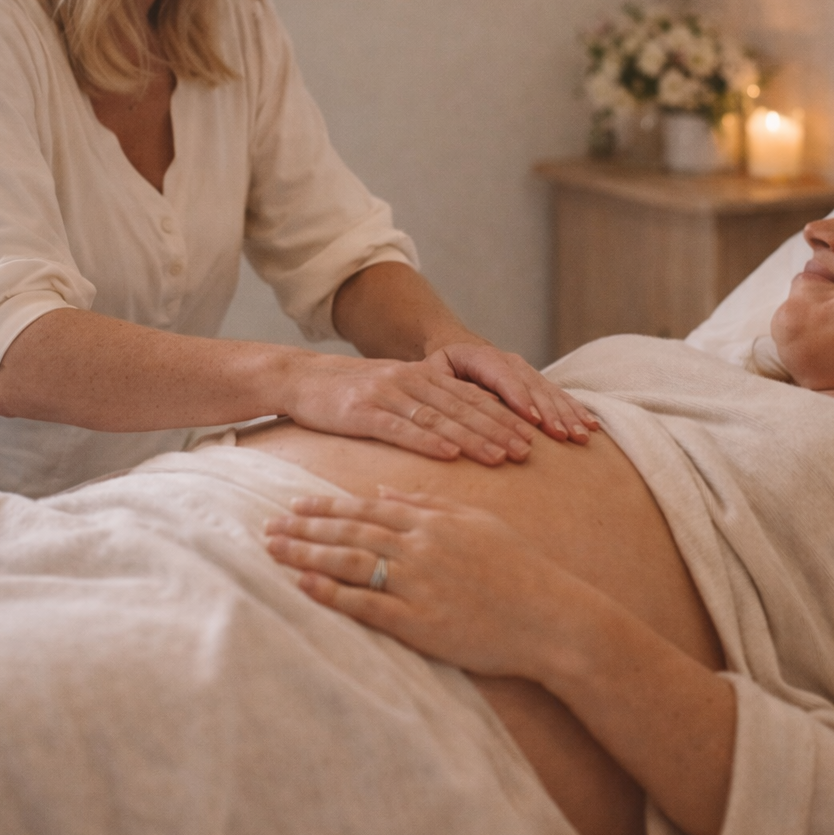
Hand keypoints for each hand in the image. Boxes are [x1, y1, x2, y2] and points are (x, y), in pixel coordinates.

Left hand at [264, 487, 577, 675]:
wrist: (551, 617)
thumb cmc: (520, 568)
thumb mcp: (478, 522)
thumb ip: (431, 503)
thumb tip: (388, 491)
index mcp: (433, 521)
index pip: (367, 509)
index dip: (327, 507)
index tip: (294, 504)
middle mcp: (419, 547)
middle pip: (349, 533)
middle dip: (305, 528)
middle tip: (267, 524)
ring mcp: (418, 584)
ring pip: (349, 563)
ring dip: (306, 554)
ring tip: (273, 551)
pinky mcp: (419, 622)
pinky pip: (365, 606)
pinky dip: (331, 594)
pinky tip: (302, 585)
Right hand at [280, 353, 541, 466]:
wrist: (300, 379)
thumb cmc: (350, 395)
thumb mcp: (394, 393)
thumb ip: (426, 407)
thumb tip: (463, 434)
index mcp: (423, 377)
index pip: (472, 397)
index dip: (504, 416)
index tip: (533, 436)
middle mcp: (411, 381)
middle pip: (463, 408)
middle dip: (500, 429)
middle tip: (529, 451)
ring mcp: (387, 395)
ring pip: (440, 419)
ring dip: (473, 439)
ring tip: (502, 457)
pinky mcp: (362, 411)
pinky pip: (401, 429)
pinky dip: (428, 442)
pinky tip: (450, 456)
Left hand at [429, 341, 598, 443]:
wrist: (454, 349)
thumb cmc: (439, 369)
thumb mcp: (433, 374)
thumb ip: (448, 388)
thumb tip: (474, 405)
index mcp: (478, 355)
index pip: (500, 374)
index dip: (517, 396)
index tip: (531, 418)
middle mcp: (507, 360)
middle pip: (531, 385)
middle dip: (549, 411)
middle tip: (562, 436)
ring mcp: (524, 370)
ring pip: (548, 391)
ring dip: (567, 413)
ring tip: (580, 435)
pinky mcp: (535, 382)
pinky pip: (558, 395)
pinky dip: (574, 410)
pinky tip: (591, 426)